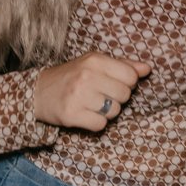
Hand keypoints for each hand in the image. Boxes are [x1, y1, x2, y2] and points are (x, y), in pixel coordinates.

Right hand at [33, 52, 151, 130]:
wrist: (37, 92)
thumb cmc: (72, 76)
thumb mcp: (94, 64)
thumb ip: (122, 65)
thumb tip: (147, 69)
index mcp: (94, 60)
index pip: (131, 76)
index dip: (126, 83)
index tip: (113, 83)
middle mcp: (87, 76)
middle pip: (124, 95)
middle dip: (116, 98)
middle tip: (100, 95)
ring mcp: (78, 96)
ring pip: (114, 112)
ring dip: (106, 112)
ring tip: (91, 104)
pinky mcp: (71, 115)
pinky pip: (101, 125)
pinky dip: (96, 123)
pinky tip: (85, 114)